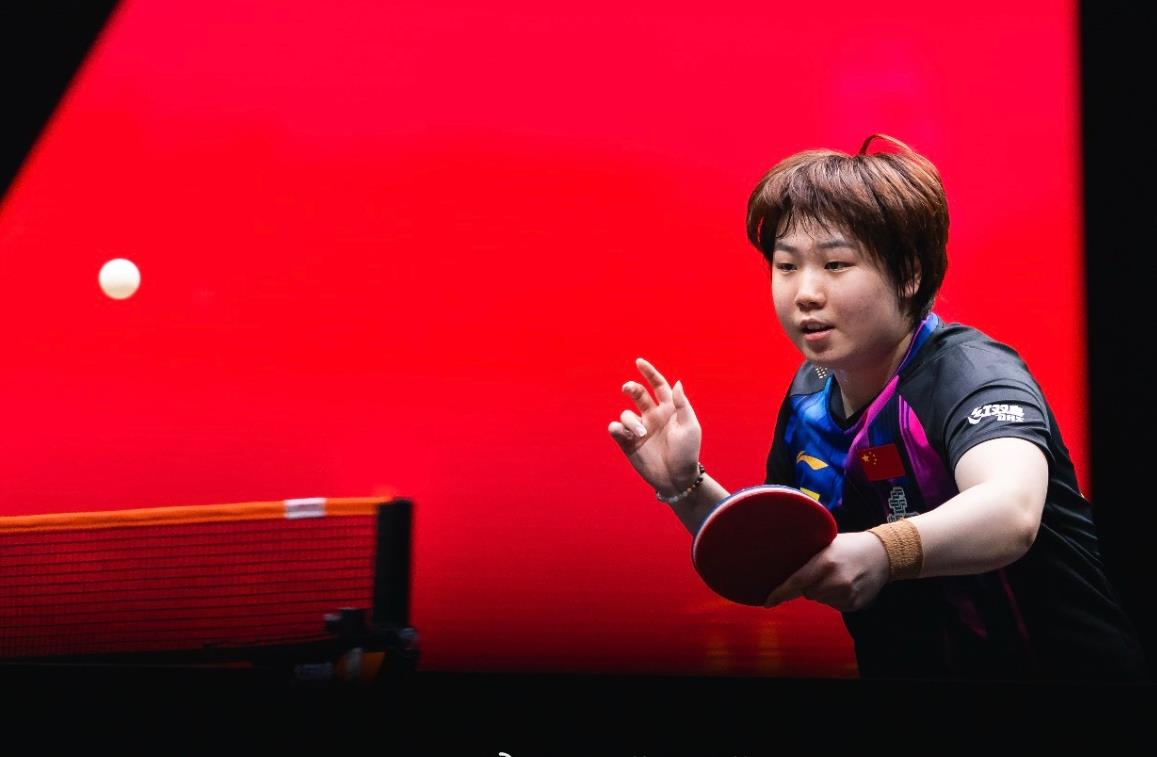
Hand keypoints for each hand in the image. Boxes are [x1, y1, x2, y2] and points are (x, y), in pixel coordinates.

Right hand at [607, 357, 701, 496]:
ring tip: (640, 433)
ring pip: (625, 414)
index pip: (658, 385)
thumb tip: (676, 382)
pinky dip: (617, 428)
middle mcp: (652, 416)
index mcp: (669, 409)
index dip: (649, 373)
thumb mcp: (690, 427)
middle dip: (631, 388)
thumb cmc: (687, 453)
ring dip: (630, 420)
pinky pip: (615, 429)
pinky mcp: (628, 443)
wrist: (677, 478)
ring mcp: (639, 430)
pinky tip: (624, 434)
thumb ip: (682, 404)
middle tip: (628, 389)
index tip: (639, 362)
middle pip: (637, 394)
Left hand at [763, 532, 889, 611]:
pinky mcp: (853, 604)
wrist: (884, 554)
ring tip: (837, 576)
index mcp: (825, 562)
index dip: (780, 593)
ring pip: (820, 599)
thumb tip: (783, 567)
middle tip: (822, 571)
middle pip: (807, 593)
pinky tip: (846, 584)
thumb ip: (809, 556)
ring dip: (822, 591)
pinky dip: (834, 597)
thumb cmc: (850, 546)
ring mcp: (846, 594)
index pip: (796, 582)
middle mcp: (835, 581)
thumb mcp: (828, 543)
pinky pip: (833, 605)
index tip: (767, 602)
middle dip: (809, 584)